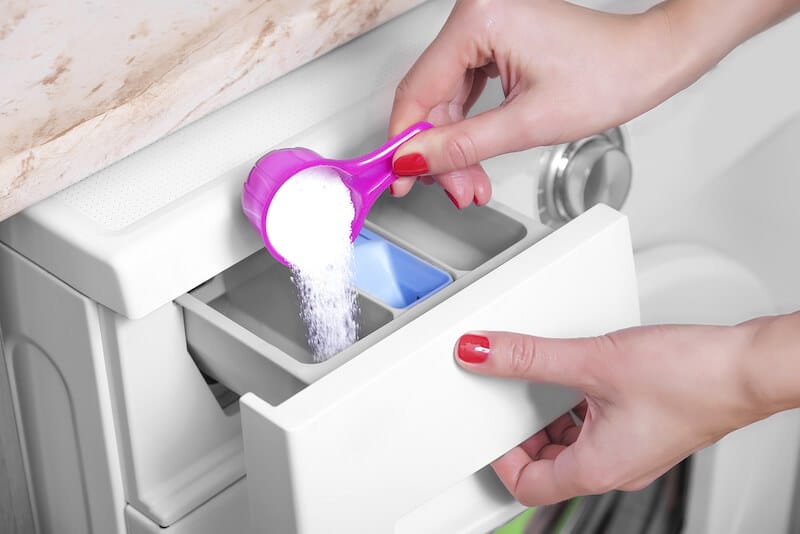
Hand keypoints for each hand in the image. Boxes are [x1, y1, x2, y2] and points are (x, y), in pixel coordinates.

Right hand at [388, 0, 682, 207]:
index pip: (418, 90)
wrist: (647, 61)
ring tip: (471, 182)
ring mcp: (484, 24)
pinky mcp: (494, 38)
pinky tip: (474, 155)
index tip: (398, 177)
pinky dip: (468, 126)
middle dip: (440, 153)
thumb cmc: (608, 75)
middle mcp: (476, 13)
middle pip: (431, 98)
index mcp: (480, 19)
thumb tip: (414, 161)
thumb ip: (462, 146)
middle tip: (453, 190)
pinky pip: (464, 89)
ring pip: (446, 99)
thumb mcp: (527, 123)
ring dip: (455, 146)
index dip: (405, 143)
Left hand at [453, 314, 799, 504]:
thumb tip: (481, 352)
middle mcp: (616, 467)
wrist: (748, 367)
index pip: (528, 486)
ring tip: (542, 380)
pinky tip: (580, 375)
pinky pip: (597, 427)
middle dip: (523, 435)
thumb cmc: (692, 377)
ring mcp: (632, 449)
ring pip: (573, 445)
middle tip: (510, 399)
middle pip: (548, 467)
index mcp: (598, 468)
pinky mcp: (645, 427)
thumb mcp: (592, 361)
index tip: (490, 427)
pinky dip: (578, 406)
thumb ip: (530, 357)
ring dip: (550, 417)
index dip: (501, 459)